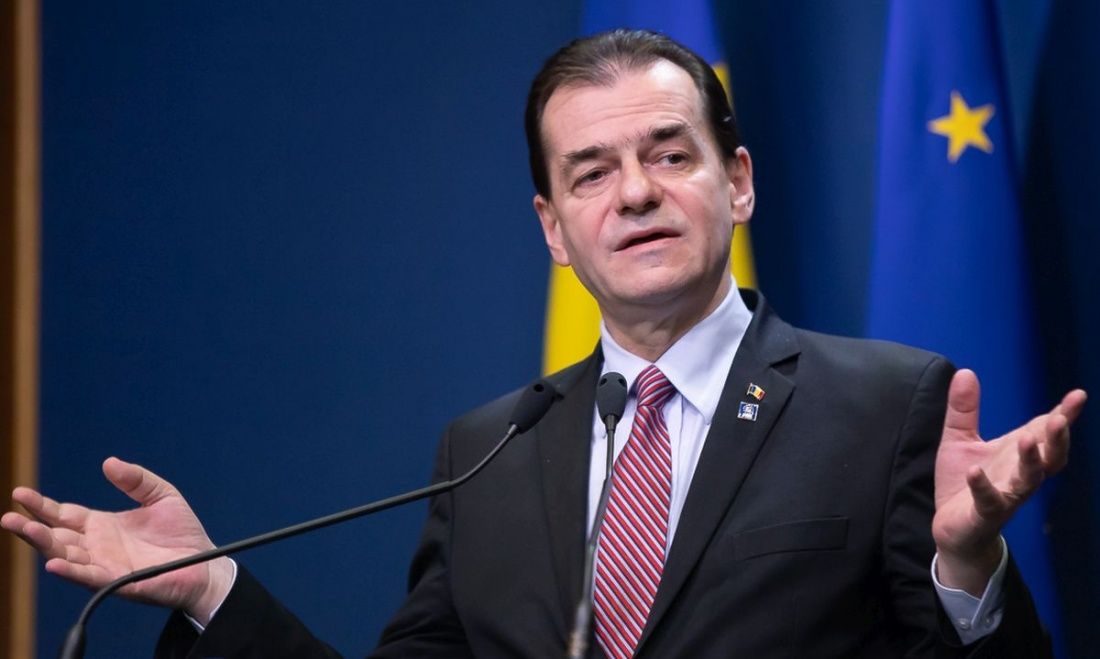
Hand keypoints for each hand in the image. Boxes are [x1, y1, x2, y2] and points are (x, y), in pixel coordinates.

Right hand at [1, 457, 234, 623]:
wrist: (206, 564)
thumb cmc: (182, 533)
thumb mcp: (162, 495)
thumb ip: (136, 479)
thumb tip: (109, 462)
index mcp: (102, 526)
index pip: (63, 515)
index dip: (42, 505)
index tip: (20, 493)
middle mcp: (97, 546)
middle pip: (55, 536)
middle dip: (31, 527)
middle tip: (8, 516)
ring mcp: (105, 565)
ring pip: (65, 556)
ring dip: (43, 545)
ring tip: (23, 530)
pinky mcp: (118, 581)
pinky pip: (89, 577)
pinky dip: (71, 571)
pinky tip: (54, 563)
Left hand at [932, 369, 1086, 594]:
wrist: (953, 527)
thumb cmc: (964, 480)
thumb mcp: (959, 438)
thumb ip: (964, 409)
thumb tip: (965, 371)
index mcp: (1018, 453)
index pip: (1045, 431)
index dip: (1063, 414)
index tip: (1078, 395)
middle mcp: (1020, 474)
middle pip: (1049, 457)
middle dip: (1057, 439)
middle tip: (1059, 419)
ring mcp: (1006, 495)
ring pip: (1028, 480)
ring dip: (1030, 460)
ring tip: (1027, 439)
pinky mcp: (985, 513)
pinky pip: (989, 501)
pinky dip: (983, 486)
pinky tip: (976, 471)